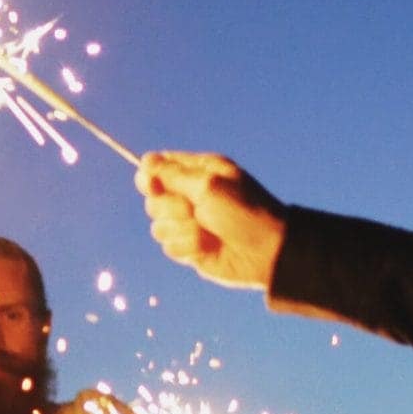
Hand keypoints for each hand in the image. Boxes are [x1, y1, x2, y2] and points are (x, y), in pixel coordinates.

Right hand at [137, 151, 287, 291]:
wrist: (267, 252)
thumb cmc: (244, 212)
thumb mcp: (209, 185)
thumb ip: (173, 175)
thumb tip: (145, 161)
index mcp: (198, 172)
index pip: (158, 167)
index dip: (150, 176)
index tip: (153, 184)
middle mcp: (190, 196)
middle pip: (153, 200)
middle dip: (172, 208)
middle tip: (196, 210)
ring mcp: (189, 223)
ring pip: (158, 226)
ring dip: (182, 230)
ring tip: (207, 232)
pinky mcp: (189, 247)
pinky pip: (169, 247)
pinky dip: (188, 247)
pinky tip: (209, 247)